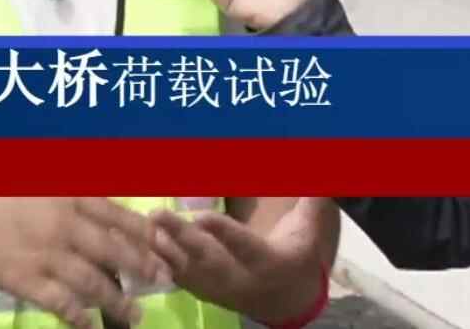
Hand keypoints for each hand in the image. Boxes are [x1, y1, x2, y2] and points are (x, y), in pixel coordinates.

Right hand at [0, 197, 170, 328]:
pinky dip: (80, 319)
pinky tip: (92, 328)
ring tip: (136, 316)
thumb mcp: (41, 177)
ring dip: (118, 301)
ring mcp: (45, 255)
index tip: (169, 248)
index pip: (121, 218)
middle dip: (145, 269)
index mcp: (69, 197)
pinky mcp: (25, 281)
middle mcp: (64, 226)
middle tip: (165, 282)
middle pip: (115, 251)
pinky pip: (60, 304)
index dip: (148, 236)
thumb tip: (113, 197)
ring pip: (93, 283)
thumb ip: (76, 189)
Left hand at [148, 198, 336, 321]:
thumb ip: (313, 198)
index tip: (203, 217)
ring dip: (163, 249)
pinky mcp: (204, 292)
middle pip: (208, 260)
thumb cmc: (297, 256)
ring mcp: (219, 289)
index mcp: (268, 262)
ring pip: (188, 271)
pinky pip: (179, 279)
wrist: (286, 302)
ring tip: (145, 222)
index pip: (245, 248)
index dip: (225, 235)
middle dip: (182, 239)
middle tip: (158, 213)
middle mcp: (240, 279)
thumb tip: (326, 167)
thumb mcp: (309, 230)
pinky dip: (159, 261)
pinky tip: (143, 241)